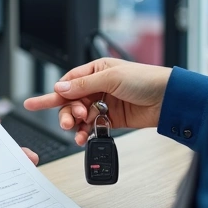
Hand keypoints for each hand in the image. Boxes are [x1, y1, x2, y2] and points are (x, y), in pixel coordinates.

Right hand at [23, 58, 171, 145]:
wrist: (168, 99)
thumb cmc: (146, 80)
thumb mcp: (111, 78)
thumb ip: (84, 85)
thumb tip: (60, 87)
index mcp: (97, 71)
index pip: (69, 82)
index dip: (56, 93)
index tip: (39, 103)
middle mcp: (99, 86)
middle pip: (72, 101)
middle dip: (66, 111)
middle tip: (67, 121)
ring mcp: (105, 104)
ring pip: (81, 116)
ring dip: (76, 124)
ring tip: (76, 131)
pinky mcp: (113, 119)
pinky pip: (93, 127)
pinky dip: (87, 133)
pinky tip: (84, 137)